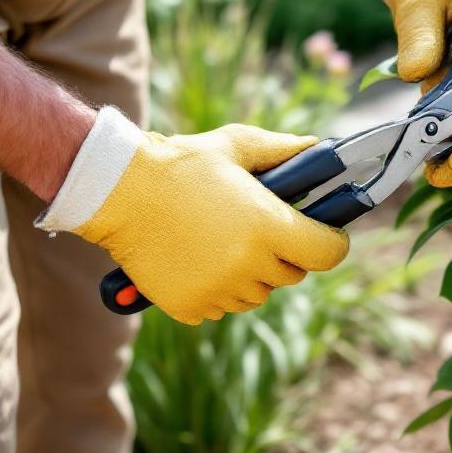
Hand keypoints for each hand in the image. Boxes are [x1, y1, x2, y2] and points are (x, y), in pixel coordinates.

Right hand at [37, 108, 349, 323]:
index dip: (331, 242)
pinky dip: (215, 289)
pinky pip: (220, 306)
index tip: (324, 234)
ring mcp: (219, 291)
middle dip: (284, 254)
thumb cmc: (183, 164)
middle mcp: (248, 266)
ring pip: (256, 294)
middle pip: (292, 275)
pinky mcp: (190, 307)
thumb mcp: (238, 145)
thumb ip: (285, 150)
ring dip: (250, 275)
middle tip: (260, 230)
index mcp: (268, 228)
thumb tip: (320, 148)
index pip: (328, 253)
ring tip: (223, 242)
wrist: (120, 191)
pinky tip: (196, 258)